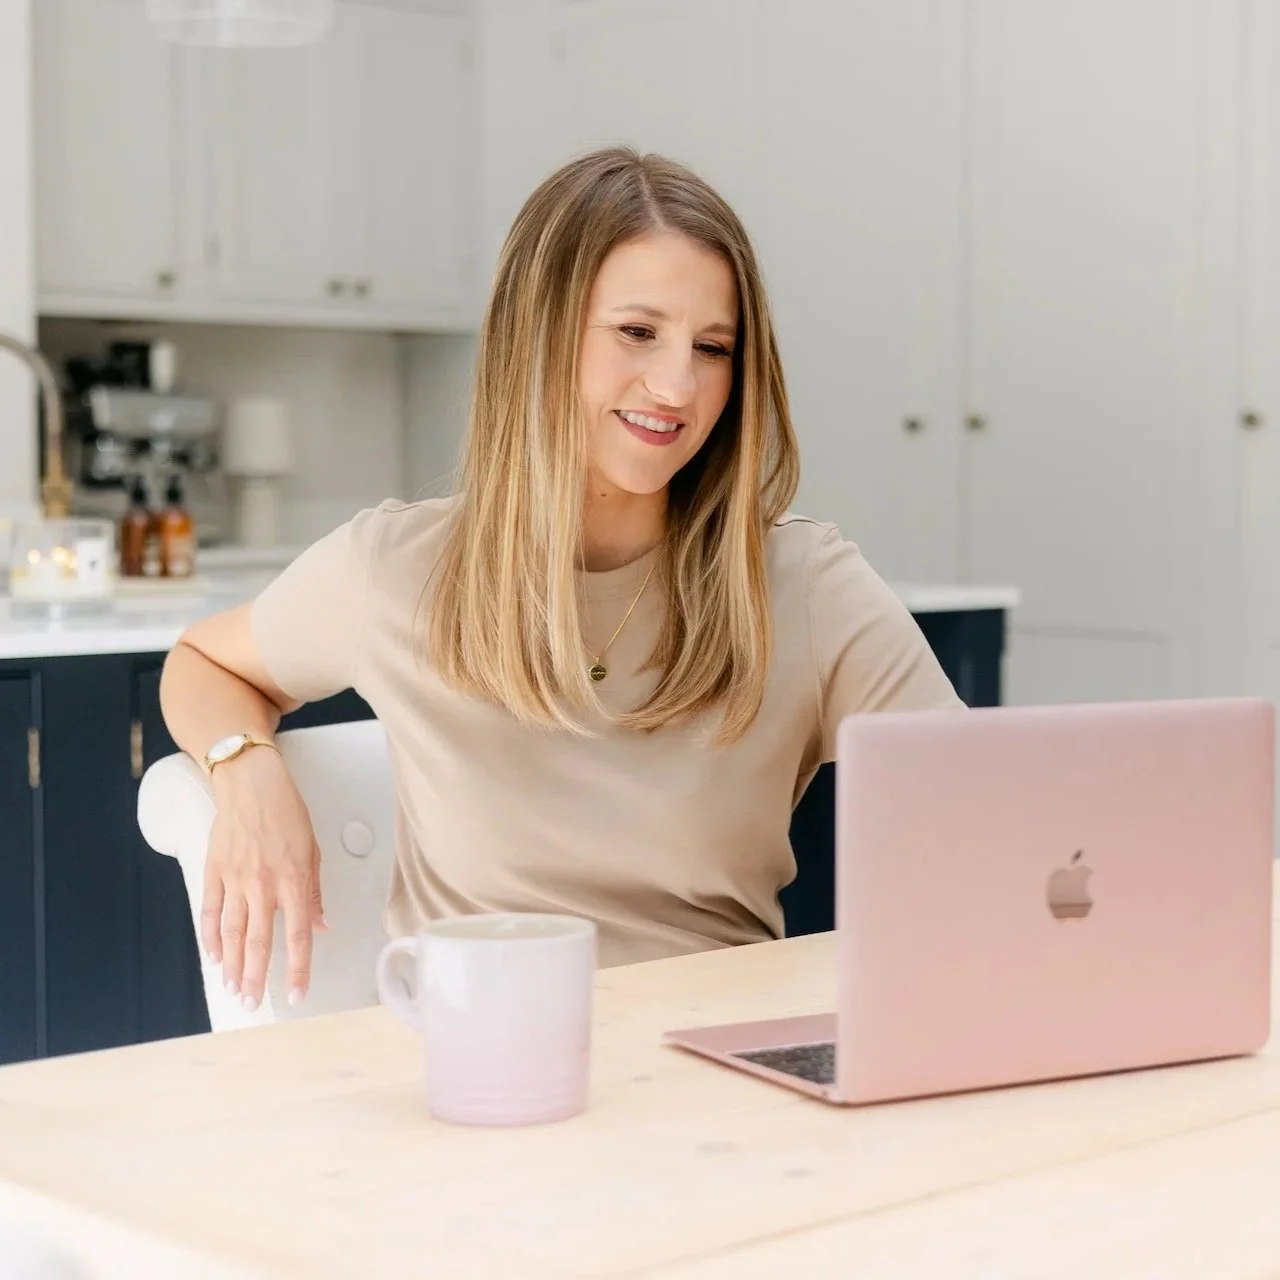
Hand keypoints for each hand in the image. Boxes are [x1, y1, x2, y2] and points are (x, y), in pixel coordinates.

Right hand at [200, 747, 327, 1011]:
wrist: (251, 784)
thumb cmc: (287, 813)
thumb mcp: (313, 850)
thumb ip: (314, 893)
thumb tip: (321, 926)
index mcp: (294, 880)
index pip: (297, 936)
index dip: (298, 969)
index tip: (296, 994)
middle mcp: (264, 885)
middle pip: (258, 942)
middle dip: (256, 978)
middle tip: (253, 1004)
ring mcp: (235, 879)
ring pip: (232, 933)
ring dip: (232, 965)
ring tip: (232, 989)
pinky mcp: (214, 872)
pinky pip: (210, 911)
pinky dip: (210, 937)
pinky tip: (214, 956)